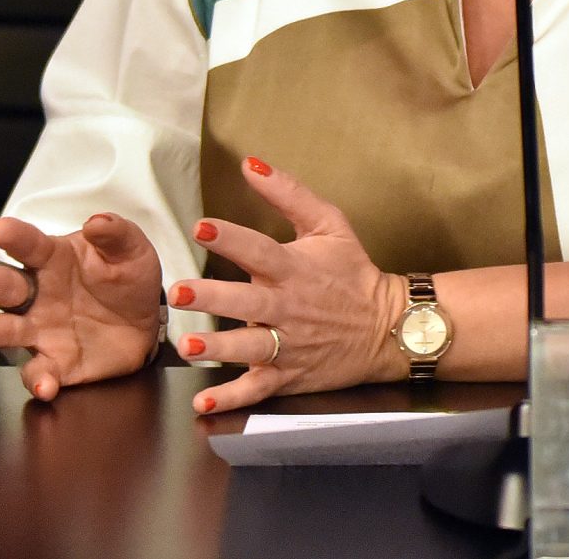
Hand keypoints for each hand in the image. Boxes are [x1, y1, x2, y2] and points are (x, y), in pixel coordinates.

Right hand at [0, 212, 162, 400]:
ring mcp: (41, 331)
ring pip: (6, 331)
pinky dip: (39, 380)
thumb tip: (98, 222)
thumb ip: (115, 234)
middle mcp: (37, 295)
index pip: (30, 245)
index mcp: (53, 260)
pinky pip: (39, 373)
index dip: (15, 236)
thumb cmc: (127, 278)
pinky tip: (44, 384)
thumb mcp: (131, 250)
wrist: (145, 321)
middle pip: (4, 287)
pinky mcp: (54, 363)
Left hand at [172, 157, 407, 414]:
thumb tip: (251, 165)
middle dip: (213, 297)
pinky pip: (257, 390)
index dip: (232, 238)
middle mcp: (289, 308)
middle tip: (180, 291)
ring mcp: (289, 345)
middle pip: (248, 301)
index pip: (261, 249)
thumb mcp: (330, 225)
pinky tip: (204, 402)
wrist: (388, 327)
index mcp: (296, 269)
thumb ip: (290, 194)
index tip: (202, 227)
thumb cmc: (353, 273)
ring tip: (188, 344)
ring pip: (250, 348)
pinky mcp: (289, 375)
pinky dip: (231, 399)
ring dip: (218, 347)